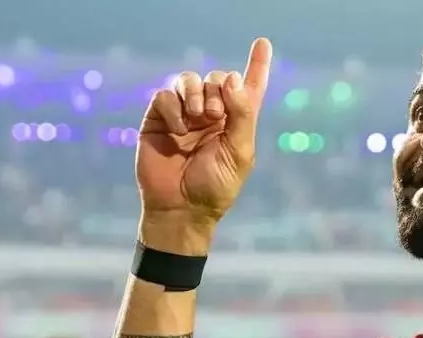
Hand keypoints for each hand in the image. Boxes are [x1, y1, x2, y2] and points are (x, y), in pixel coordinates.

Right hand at [136, 38, 272, 222]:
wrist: (181, 208)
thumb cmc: (215, 186)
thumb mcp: (239, 152)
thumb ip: (242, 114)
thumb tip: (231, 78)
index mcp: (236, 122)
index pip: (248, 88)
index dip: (257, 66)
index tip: (263, 43)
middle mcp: (211, 114)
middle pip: (217, 78)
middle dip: (218, 90)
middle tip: (214, 116)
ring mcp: (184, 115)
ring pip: (188, 80)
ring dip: (195, 93)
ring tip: (197, 117)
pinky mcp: (159, 120)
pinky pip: (165, 95)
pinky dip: (173, 107)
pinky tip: (178, 129)